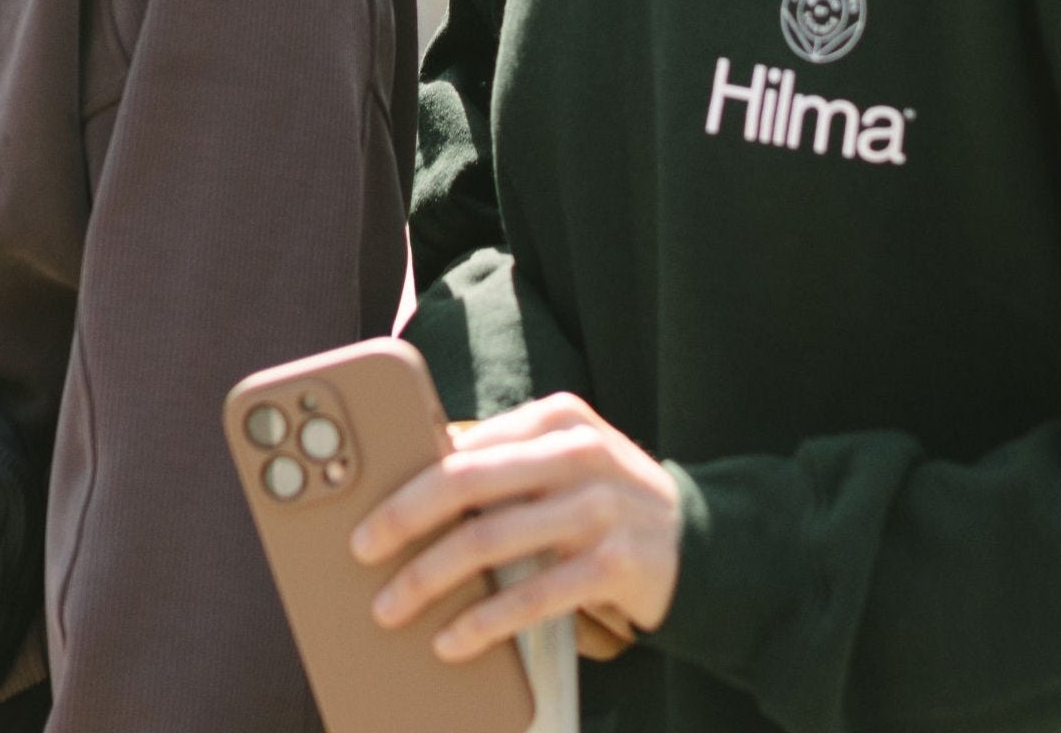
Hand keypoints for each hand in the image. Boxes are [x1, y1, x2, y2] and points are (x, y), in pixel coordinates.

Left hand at [349, 392, 680, 665]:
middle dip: (403, 519)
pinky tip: (452, 641)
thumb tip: (411, 485)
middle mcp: (576, 453)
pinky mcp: (615, 565)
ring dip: (430, 578)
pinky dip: (484, 622)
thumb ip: (503, 463)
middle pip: (466, 483)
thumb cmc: (604, 497)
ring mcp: (598, 508)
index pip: (464, 445)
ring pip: (490, 541)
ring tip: (392, 605)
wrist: (699, 538)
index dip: (407, 476)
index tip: (364, 504)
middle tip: (361, 549)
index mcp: (554, 418)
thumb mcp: (561, 459)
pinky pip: (532, 596)